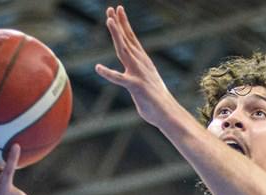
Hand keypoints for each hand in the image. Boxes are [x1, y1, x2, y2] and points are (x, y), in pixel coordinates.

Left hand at [95, 5, 175, 127]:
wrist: (168, 114)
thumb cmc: (155, 101)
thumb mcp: (145, 83)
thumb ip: (136, 77)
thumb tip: (132, 77)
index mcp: (143, 62)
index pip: (132, 39)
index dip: (124, 24)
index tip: (118, 10)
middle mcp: (141, 64)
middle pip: (127, 40)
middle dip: (118, 24)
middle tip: (110, 9)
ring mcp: (138, 74)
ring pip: (124, 51)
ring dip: (116, 36)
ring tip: (108, 22)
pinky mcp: (136, 87)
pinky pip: (120, 79)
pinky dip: (108, 73)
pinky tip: (97, 68)